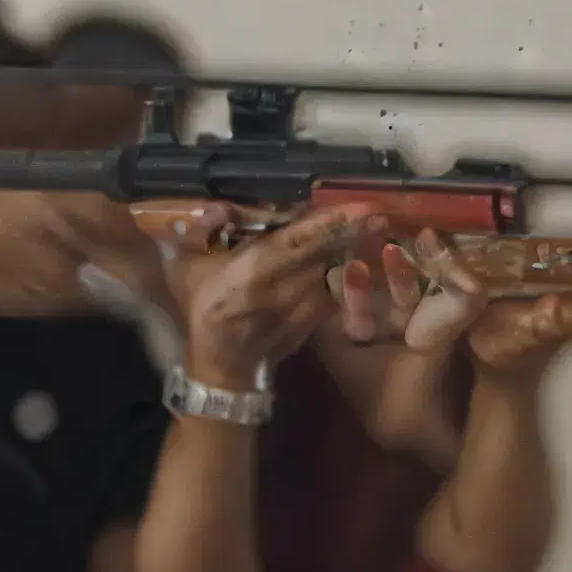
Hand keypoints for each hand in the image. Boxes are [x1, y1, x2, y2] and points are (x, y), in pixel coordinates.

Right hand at [167, 209, 379, 387]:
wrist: (223, 364)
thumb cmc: (204, 310)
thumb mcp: (189, 269)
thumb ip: (203, 234)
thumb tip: (219, 210)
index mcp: (255, 270)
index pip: (299, 240)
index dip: (330, 222)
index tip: (360, 207)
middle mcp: (287, 285)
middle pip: (327, 251)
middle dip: (356, 231)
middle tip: (382, 213)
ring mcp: (307, 305)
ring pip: (336, 269)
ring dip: (356, 249)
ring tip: (378, 230)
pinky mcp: (318, 319)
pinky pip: (337, 289)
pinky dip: (351, 274)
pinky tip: (362, 260)